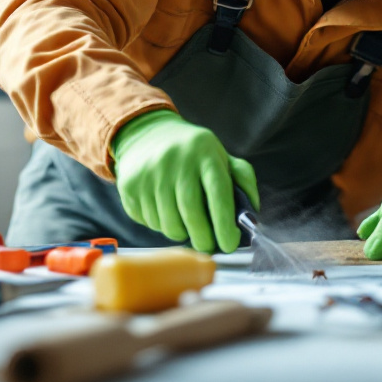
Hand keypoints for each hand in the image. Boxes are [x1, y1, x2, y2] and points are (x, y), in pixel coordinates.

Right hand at [111, 109, 259, 253]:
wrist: (147, 135)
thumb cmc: (193, 153)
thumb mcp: (221, 156)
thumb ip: (242, 181)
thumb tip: (251, 217)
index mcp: (204, 153)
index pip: (218, 194)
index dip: (225, 225)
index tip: (230, 244)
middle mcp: (176, 161)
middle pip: (191, 213)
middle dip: (203, 238)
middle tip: (209, 245)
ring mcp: (150, 173)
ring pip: (168, 223)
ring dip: (182, 234)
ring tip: (188, 227)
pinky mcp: (130, 186)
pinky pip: (149, 221)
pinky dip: (162, 226)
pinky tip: (166, 213)